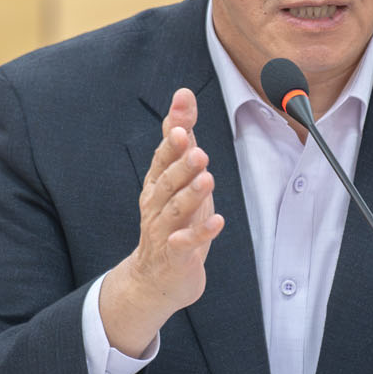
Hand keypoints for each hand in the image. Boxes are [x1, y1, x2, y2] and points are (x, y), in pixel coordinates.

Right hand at [99, 88, 224, 355]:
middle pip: (167, 183)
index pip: (162, 158)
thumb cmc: (174, 221)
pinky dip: (200, 233)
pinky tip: (217, 222)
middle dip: (181, 166)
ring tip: (207, 180)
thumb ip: (181, 137)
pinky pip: (186, 244)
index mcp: (156, 184)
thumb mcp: (179, 177)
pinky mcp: (176, 256)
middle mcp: (156, 206)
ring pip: (175, 211)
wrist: (158, 279)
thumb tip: (184, 94)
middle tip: (198, 151)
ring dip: (190, 195)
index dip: (170, 141)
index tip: (180, 122)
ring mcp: (164, 232)